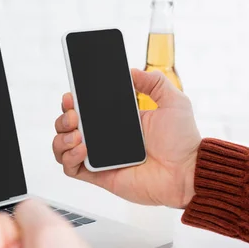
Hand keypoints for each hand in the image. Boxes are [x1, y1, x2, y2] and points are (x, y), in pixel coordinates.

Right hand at [52, 69, 200, 207]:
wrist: (187, 172)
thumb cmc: (182, 142)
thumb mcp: (173, 102)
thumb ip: (154, 82)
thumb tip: (132, 71)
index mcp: (116, 121)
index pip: (85, 110)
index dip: (72, 103)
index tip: (70, 96)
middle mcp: (103, 139)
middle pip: (67, 127)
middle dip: (63, 118)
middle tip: (75, 115)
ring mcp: (99, 158)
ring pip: (62, 148)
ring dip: (61, 138)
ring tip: (77, 135)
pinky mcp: (98, 176)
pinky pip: (70, 169)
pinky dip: (69, 158)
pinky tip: (82, 150)